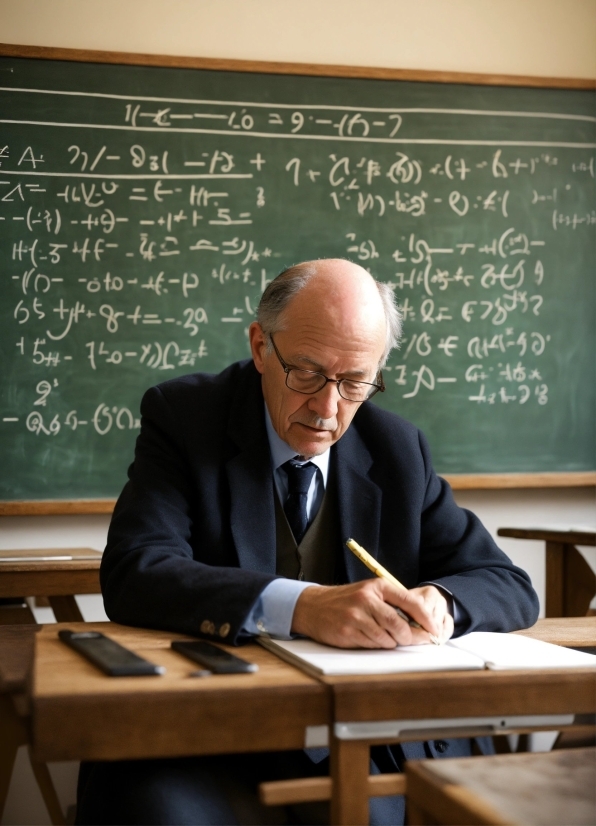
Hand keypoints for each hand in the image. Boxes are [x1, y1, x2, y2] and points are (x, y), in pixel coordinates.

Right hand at [291, 580, 453, 648]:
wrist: (313, 606)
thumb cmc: (346, 601)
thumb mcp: (370, 593)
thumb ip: (392, 604)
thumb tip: (420, 624)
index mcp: (377, 586)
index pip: (410, 602)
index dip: (425, 618)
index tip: (434, 629)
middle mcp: (367, 599)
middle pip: (400, 625)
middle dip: (410, 637)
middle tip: (415, 641)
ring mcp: (356, 616)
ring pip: (387, 638)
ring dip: (391, 642)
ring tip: (383, 635)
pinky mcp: (348, 632)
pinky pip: (372, 644)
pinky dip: (377, 645)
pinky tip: (369, 637)